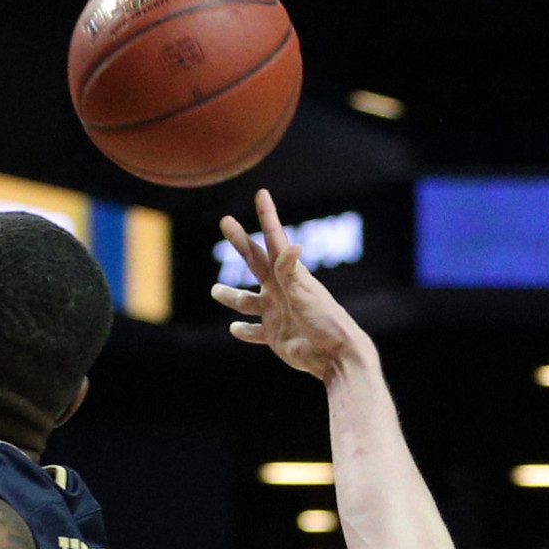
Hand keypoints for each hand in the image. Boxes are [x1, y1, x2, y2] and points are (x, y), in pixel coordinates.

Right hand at [211, 189, 363, 378]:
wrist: (334, 355)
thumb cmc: (324, 321)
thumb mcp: (306, 293)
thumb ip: (292, 272)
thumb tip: (291, 246)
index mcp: (289, 275)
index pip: (274, 239)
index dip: (267, 216)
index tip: (261, 194)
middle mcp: (280, 289)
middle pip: (254, 261)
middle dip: (240, 242)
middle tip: (226, 221)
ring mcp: (276, 312)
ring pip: (247, 301)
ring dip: (230, 296)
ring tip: (215, 290)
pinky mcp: (275, 335)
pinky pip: (255, 331)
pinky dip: (244, 330)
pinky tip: (234, 329)